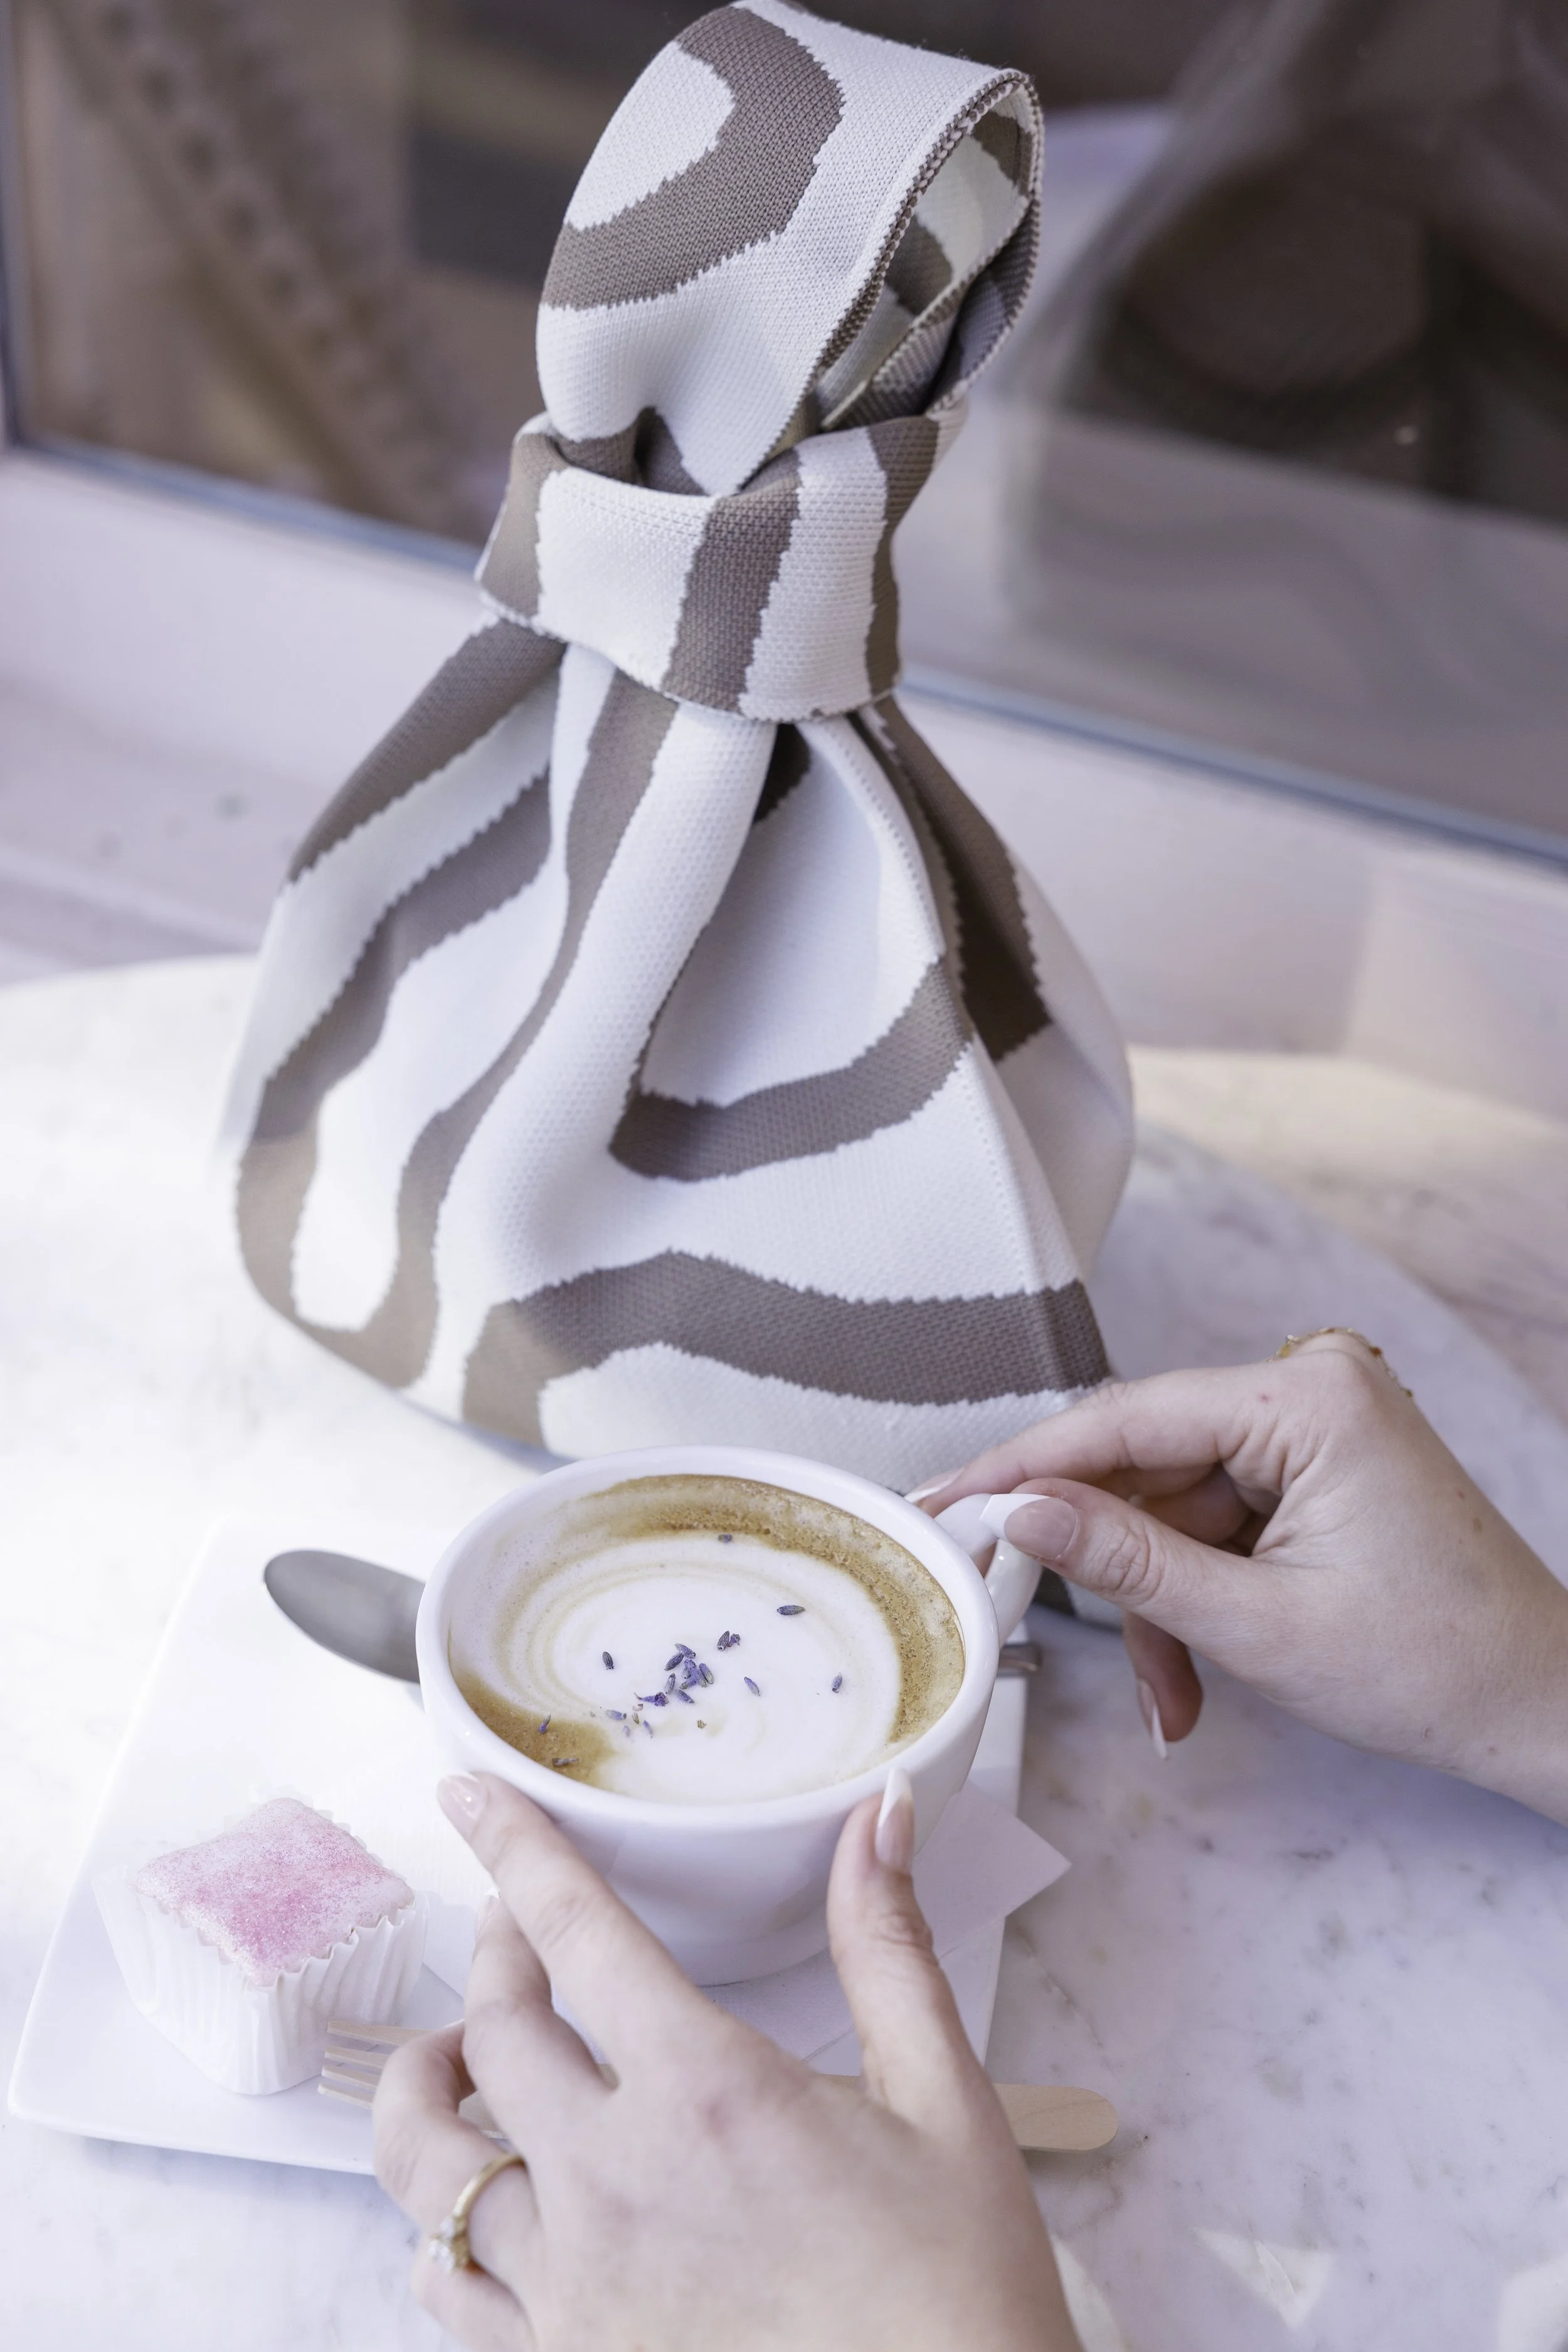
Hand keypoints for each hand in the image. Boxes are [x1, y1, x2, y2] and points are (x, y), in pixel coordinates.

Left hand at [375, 1772, 1076, 2351]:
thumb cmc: (956, 2294)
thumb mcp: (944, 2101)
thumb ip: (888, 1947)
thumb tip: (876, 1816)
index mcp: (707, 2094)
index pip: (572, 1932)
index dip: (511, 1845)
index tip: (470, 1795)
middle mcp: (615, 2182)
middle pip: (491, 2032)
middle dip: (491, 1954)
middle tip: (514, 1931)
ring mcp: (573, 2289)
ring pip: (432, 2163)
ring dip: (432, 2088)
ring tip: (460, 2057)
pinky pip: (446, 2287)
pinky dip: (437, 2229)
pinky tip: (474, 2204)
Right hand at [923, 1333, 1567, 1822]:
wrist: (1539, 1708)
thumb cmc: (1435, 1664)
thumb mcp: (1256, 1623)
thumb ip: (1126, 1563)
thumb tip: (1019, 1513)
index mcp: (1306, 1399)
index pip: (1124, 1417)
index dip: (1023, 1467)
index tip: (945, 1502)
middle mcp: (1307, 1390)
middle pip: (1141, 1462)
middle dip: (1101, 1564)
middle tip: (1008, 1606)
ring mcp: (1311, 1430)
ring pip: (1169, 1506)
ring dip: (1152, 1604)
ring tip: (1170, 1696)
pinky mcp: (1311, 1471)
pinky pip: (1210, 1523)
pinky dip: (1191, 1597)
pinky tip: (1193, 1674)